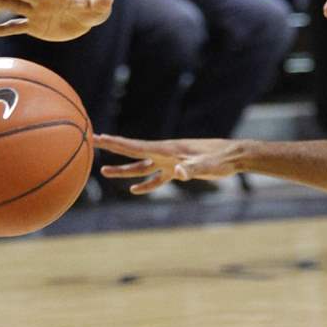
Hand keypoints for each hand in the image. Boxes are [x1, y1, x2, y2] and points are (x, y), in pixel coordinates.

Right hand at [0, 0, 113, 40]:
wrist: (82, 13)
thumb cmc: (91, 6)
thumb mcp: (99, 7)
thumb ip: (101, 3)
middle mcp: (44, 0)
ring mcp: (36, 12)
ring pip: (16, 7)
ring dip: (1, 4)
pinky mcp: (33, 25)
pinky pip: (14, 27)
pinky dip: (1, 29)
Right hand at [94, 134, 241, 193]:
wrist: (233, 156)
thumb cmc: (221, 159)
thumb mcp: (207, 165)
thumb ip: (193, 169)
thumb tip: (179, 172)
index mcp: (167, 150)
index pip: (136, 147)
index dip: (115, 143)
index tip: (97, 136)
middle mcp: (165, 154)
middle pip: (133, 152)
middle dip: (113, 147)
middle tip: (93, 140)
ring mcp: (171, 162)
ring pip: (142, 166)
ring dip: (124, 170)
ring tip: (104, 171)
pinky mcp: (178, 170)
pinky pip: (157, 178)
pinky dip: (145, 183)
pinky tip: (135, 190)